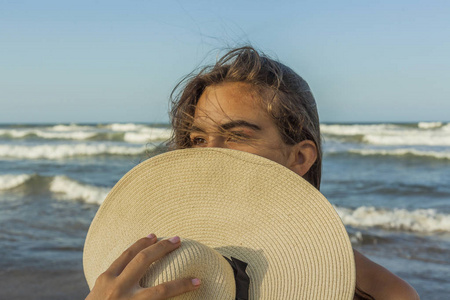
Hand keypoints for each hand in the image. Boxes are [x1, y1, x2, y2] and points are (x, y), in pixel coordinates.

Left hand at [86, 234, 200, 299]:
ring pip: (128, 254)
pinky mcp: (100, 279)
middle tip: (178, 239)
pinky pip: (118, 260)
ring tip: (156, 235)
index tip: (197, 280)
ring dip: (144, 243)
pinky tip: (137, 248)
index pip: (163, 291)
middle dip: (163, 248)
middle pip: (144, 261)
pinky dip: (130, 252)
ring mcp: (107, 282)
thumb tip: (171, 298)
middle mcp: (119, 290)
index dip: (182, 284)